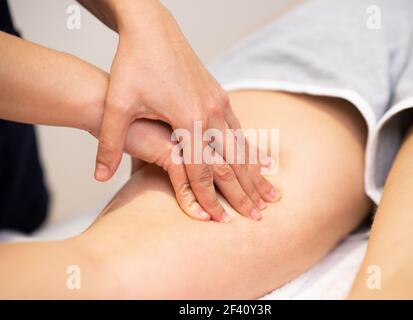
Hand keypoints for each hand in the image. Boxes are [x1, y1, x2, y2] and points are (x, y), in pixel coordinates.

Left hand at [93, 1, 277, 217]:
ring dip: (254, 172)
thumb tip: (98, 175)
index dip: (209, 198)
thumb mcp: (116, 104)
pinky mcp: (219, 95)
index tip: (221, 221)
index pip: (201, 169)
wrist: (152, 28)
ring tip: (271, 193)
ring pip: (241, 146)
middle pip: (231, 161)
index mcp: (188, 118)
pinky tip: (259, 160)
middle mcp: (211, 112)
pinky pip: (238, 128)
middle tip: (259, 215)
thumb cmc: (133, 63)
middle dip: (244, 191)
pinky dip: (250, 149)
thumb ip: (108, 142)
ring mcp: (219, 102)